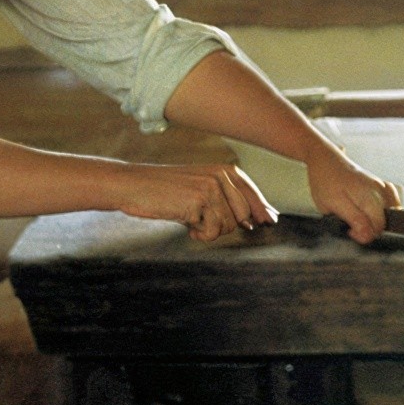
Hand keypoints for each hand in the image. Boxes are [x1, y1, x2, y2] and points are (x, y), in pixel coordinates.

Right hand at [110, 161, 276, 242]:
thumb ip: (229, 200)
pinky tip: (186, 224)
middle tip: (205, 223)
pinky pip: (211, 232)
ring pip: (229, 226)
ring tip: (191, 220)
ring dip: (210, 231)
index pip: (253, 195)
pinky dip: (199, 234)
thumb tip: (267, 218)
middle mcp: (221, 176)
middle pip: (244, 216)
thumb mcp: (200, 189)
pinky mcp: (199, 201)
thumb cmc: (165, 191)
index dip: (263, 211)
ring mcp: (210, 188)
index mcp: (224, 170)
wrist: (133, 185)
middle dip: (227, 226)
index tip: (270, 222)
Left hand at [308, 150, 400, 243]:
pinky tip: (373, 209)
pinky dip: (386, 208)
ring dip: (377, 219)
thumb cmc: (325, 181)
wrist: (325, 160)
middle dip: (369, 229)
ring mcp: (382, 186)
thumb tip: (369, 233)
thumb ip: (354, 220)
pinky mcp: (383, 184)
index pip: (377, 228)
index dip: (363, 236)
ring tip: (360, 216)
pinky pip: (392, 201)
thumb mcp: (332, 205)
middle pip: (384, 222)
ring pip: (390, 213)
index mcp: (368, 197)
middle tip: (351, 224)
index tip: (350, 231)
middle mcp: (379, 191)